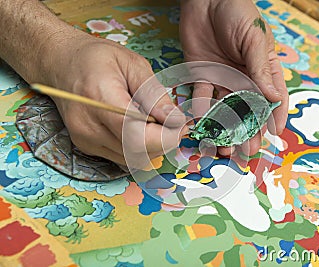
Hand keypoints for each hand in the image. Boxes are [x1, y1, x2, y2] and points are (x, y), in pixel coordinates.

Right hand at [41, 34, 186, 168]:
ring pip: (131, 160)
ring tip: (156, 123)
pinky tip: (138, 128)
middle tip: (174, 123)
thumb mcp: (132, 63)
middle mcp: (88, 125)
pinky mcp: (86, 146)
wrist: (59, 62)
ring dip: (151, 146)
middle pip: (136, 152)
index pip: (136, 135)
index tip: (180, 125)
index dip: (165, 137)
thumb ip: (153, 93)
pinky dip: (137, 147)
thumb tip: (173, 119)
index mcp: (99, 98)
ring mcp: (85, 139)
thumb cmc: (95, 58)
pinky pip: (121, 157)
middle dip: (163, 142)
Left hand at [180, 0, 287, 155]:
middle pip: (248, 111)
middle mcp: (244, 79)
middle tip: (247, 151)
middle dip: (249, 132)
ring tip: (224, 147)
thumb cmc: (237, 12)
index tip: (274, 135)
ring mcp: (223, 79)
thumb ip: (261, 69)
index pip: (273, 98)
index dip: (275, 117)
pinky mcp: (203, 76)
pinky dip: (202, 110)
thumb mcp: (254, 39)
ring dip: (225, 129)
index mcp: (264, 70)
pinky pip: (202, 97)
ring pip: (226, 110)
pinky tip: (202, 122)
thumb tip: (273, 99)